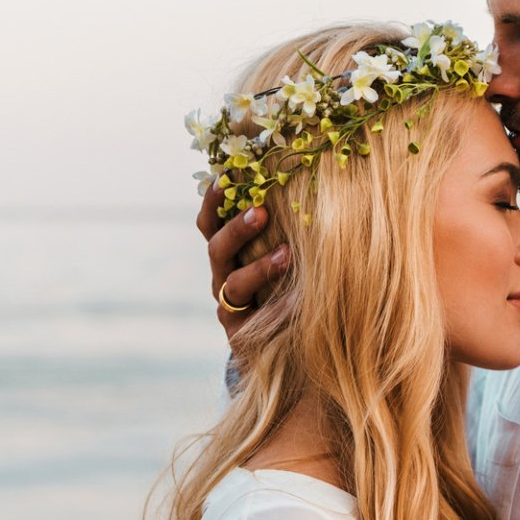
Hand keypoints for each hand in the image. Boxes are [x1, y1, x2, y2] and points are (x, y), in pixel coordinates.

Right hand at [198, 185, 290, 338]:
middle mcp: (223, 277)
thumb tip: (309, 179)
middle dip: (237, 229)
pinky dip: (279, 307)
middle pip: (217, 248)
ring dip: (259, 267)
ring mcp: (230, 307)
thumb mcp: (287, 252)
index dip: (213, 200)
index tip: (226, 176)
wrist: (292, 343)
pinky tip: (300, 299)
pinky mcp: (242, 335)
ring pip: (233, 285)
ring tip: (288, 254)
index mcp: (228, 253)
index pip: (210, 222)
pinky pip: (256, 320)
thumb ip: (287, 224)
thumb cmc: (291, 284)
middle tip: (261, 211)